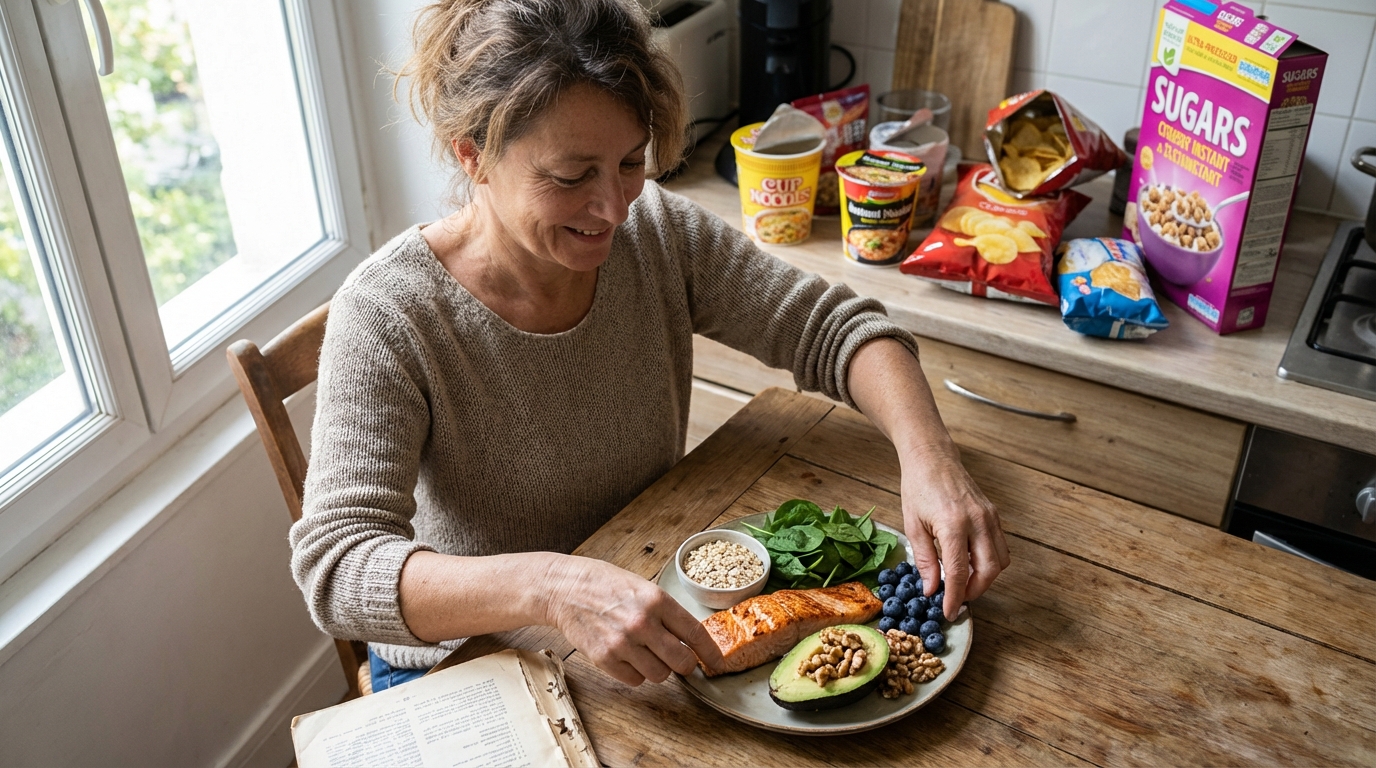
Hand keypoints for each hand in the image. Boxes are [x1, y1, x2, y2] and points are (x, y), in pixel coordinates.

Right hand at [542, 555, 724, 685]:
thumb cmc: (605, 585)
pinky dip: (635, 673)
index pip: (695, 633)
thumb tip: (690, 639)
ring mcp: (624, 643)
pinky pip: (635, 681)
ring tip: (643, 651)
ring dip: (657, 668)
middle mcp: (643, 622)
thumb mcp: (642, 587)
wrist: (565, 588)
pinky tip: (626, 656)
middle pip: (682, 661)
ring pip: (660, 675)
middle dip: (685, 665)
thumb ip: (666, 612)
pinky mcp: (605, 658)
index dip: (711, 653)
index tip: (719, 664)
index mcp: (657, 600)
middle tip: (678, 660)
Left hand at [900, 447, 1009, 620]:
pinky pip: (1000, 546)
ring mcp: (990, 516)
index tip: (948, 611)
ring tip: (963, 582)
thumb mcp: (912, 525)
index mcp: (953, 524)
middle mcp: (978, 521)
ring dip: (985, 578)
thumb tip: (932, 589)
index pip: (958, 571)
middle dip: (975, 591)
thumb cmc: (918, 488)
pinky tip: (969, 563)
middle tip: (957, 599)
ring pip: (1000, 561)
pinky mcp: (994, 514)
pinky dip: (989, 561)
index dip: (954, 596)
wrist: (932, 458)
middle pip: (988, 570)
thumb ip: (924, 559)